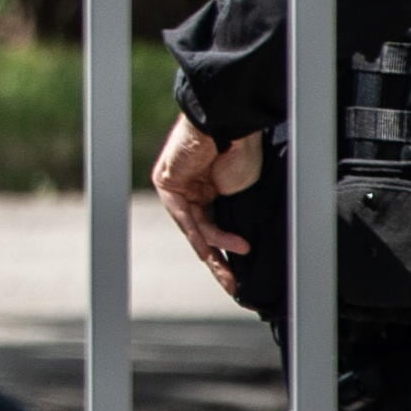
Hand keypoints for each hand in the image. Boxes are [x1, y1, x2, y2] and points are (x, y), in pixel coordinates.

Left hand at [153, 111, 263, 270]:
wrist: (229, 125)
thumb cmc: (242, 152)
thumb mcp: (243, 191)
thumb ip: (236, 216)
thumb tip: (239, 246)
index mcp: (213, 192)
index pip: (217, 228)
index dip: (228, 252)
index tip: (240, 276)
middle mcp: (194, 191)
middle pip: (203, 234)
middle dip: (219, 262)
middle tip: (232, 285)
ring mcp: (178, 189)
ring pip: (195, 229)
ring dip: (214, 251)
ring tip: (230, 272)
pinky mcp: (167, 184)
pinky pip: (184, 216)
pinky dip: (198, 235)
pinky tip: (207, 253)